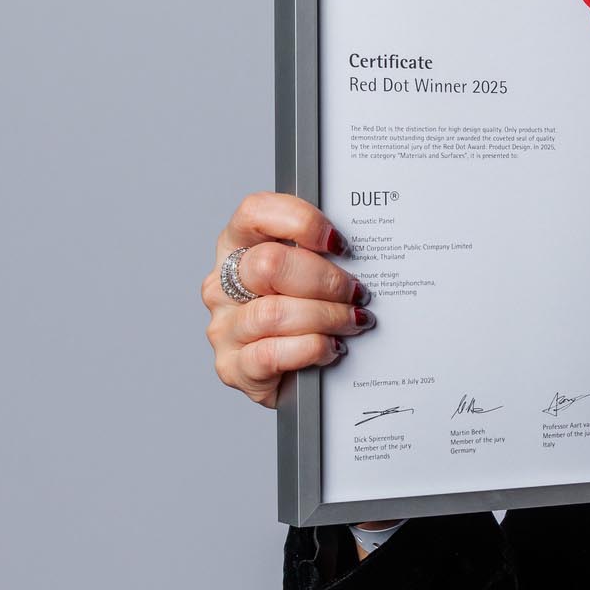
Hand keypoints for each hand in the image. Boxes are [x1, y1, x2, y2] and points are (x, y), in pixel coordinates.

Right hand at [202, 192, 372, 408]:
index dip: (300, 221)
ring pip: (275, 312)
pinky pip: (272, 354)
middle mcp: (223, 285)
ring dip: (327, 317)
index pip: (255, 212)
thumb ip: (325, 256)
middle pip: (269, 264)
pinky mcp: (232, 367)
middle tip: (357, 293)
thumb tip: (365, 251)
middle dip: (326, 280)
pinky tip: (331, 348)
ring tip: (353, 322)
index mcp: (240, 248)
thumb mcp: (314, 277)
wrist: (298, 377)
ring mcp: (224, 327)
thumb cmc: (309, 316)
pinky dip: (312, 349)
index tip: (338, 243)